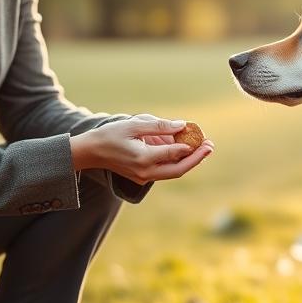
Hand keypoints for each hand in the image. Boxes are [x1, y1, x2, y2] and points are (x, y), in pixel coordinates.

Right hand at [70, 115, 213, 183]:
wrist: (91, 152)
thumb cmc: (110, 135)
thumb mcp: (134, 125)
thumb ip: (159, 126)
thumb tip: (182, 125)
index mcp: (143, 158)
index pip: (174, 153)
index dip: (191, 146)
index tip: (203, 137)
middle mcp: (145, 172)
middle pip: (178, 169)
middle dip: (197, 159)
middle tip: (210, 146)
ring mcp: (144, 177)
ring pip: (173, 172)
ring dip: (189, 161)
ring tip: (204, 148)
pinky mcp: (143, 177)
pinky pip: (165, 171)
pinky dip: (177, 162)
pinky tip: (186, 150)